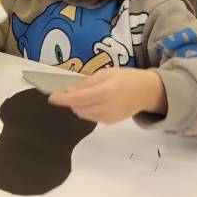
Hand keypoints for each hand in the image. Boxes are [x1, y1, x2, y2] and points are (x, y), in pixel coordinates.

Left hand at [49, 68, 167, 123]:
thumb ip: (86, 83)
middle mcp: (106, 107)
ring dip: (79, 105)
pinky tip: (97, 101)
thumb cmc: (126, 78)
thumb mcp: (105, 73)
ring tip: (91, 94)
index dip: (62, 99)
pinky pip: (90, 117)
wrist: (146, 92)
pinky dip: (87, 109)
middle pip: (77, 107)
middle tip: (76, 89)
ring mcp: (107, 117)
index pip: (77, 98)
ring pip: (82, 114)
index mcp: (105, 91)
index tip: (51, 98)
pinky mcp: (109, 123)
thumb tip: (69, 91)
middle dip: (71, 100)